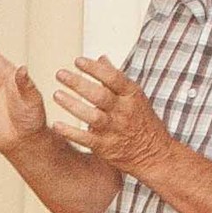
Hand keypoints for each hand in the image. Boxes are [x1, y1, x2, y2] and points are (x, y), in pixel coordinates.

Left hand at [47, 56, 171, 173]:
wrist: (155, 154)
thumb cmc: (142, 122)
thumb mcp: (134, 97)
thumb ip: (115, 78)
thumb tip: (101, 58)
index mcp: (131, 96)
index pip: (113, 78)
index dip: (94, 68)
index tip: (77, 61)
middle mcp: (124, 112)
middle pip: (99, 95)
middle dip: (78, 83)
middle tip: (60, 74)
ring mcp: (115, 130)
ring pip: (92, 116)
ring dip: (73, 105)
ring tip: (57, 94)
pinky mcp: (106, 147)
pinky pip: (86, 139)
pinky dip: (70, 132)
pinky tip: (56, 125)